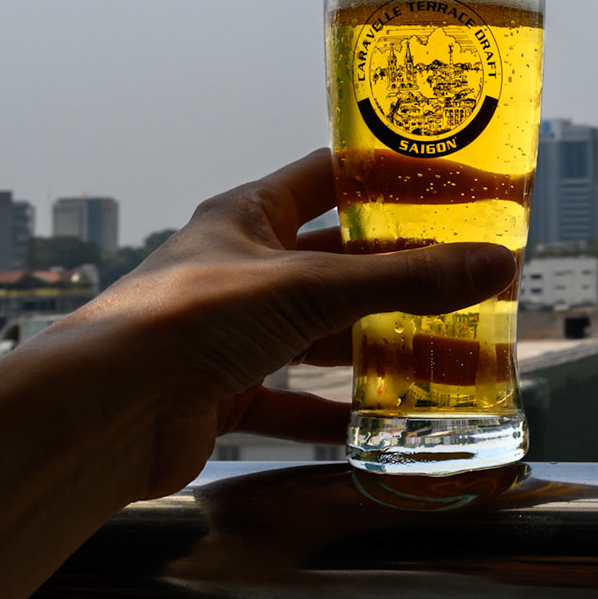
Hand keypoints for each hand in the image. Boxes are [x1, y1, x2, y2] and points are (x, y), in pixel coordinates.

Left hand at [52, 148, 515, 499]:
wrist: (101, 414)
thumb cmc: (187, 320)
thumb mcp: (310, 289)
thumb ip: (405, 280)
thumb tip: (496, 263)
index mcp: (248, 216)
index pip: (331, 178)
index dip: (390, 178)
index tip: (454, 183)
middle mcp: (239, 268)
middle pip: (336, 261)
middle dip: (399, 271)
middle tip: (468, 275)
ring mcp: (230, 333)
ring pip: (319, 332)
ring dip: (373, 343)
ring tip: (444, 351)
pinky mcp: (222, 395)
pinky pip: (291, 401)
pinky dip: (333, 412)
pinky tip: (379, 420)